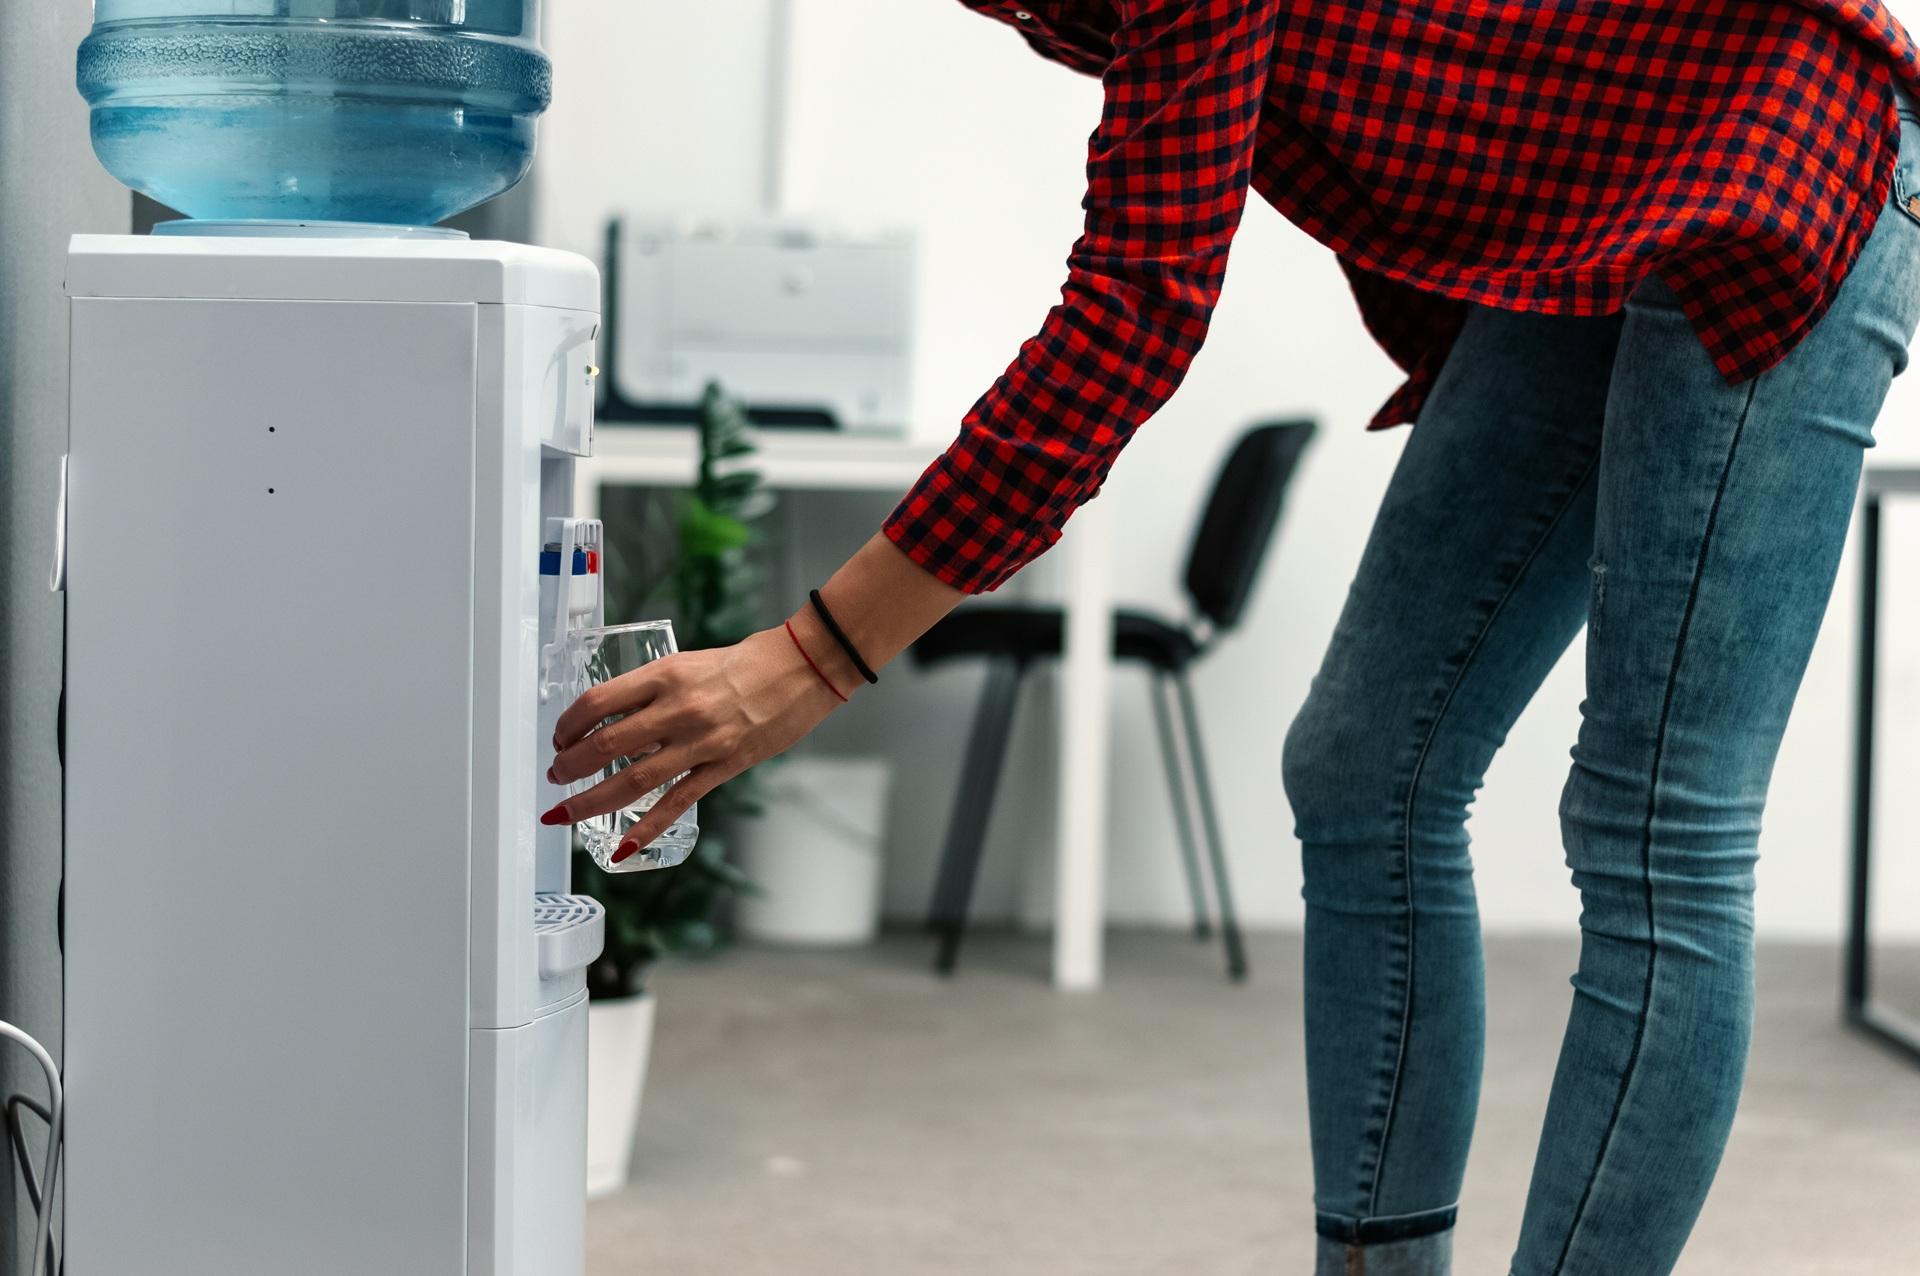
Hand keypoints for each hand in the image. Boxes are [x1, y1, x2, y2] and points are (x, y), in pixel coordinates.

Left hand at [545, 622, 848, 859]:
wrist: (801, 668)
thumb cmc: (746, 663)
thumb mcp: (687, 664)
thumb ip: (653, 691)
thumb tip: (613, 719)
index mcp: (664, 675)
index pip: (597, 703)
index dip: (568, 725)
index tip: (559, 738)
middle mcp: (677, 708)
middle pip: (606, 745)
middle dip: (569, 766)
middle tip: (556, 776)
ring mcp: (701, 741)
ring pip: (633, 781)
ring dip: (592, 801)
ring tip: (567, 813)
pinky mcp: (724, 766)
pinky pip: (677, 802)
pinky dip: (646, 828)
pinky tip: (622, 847)